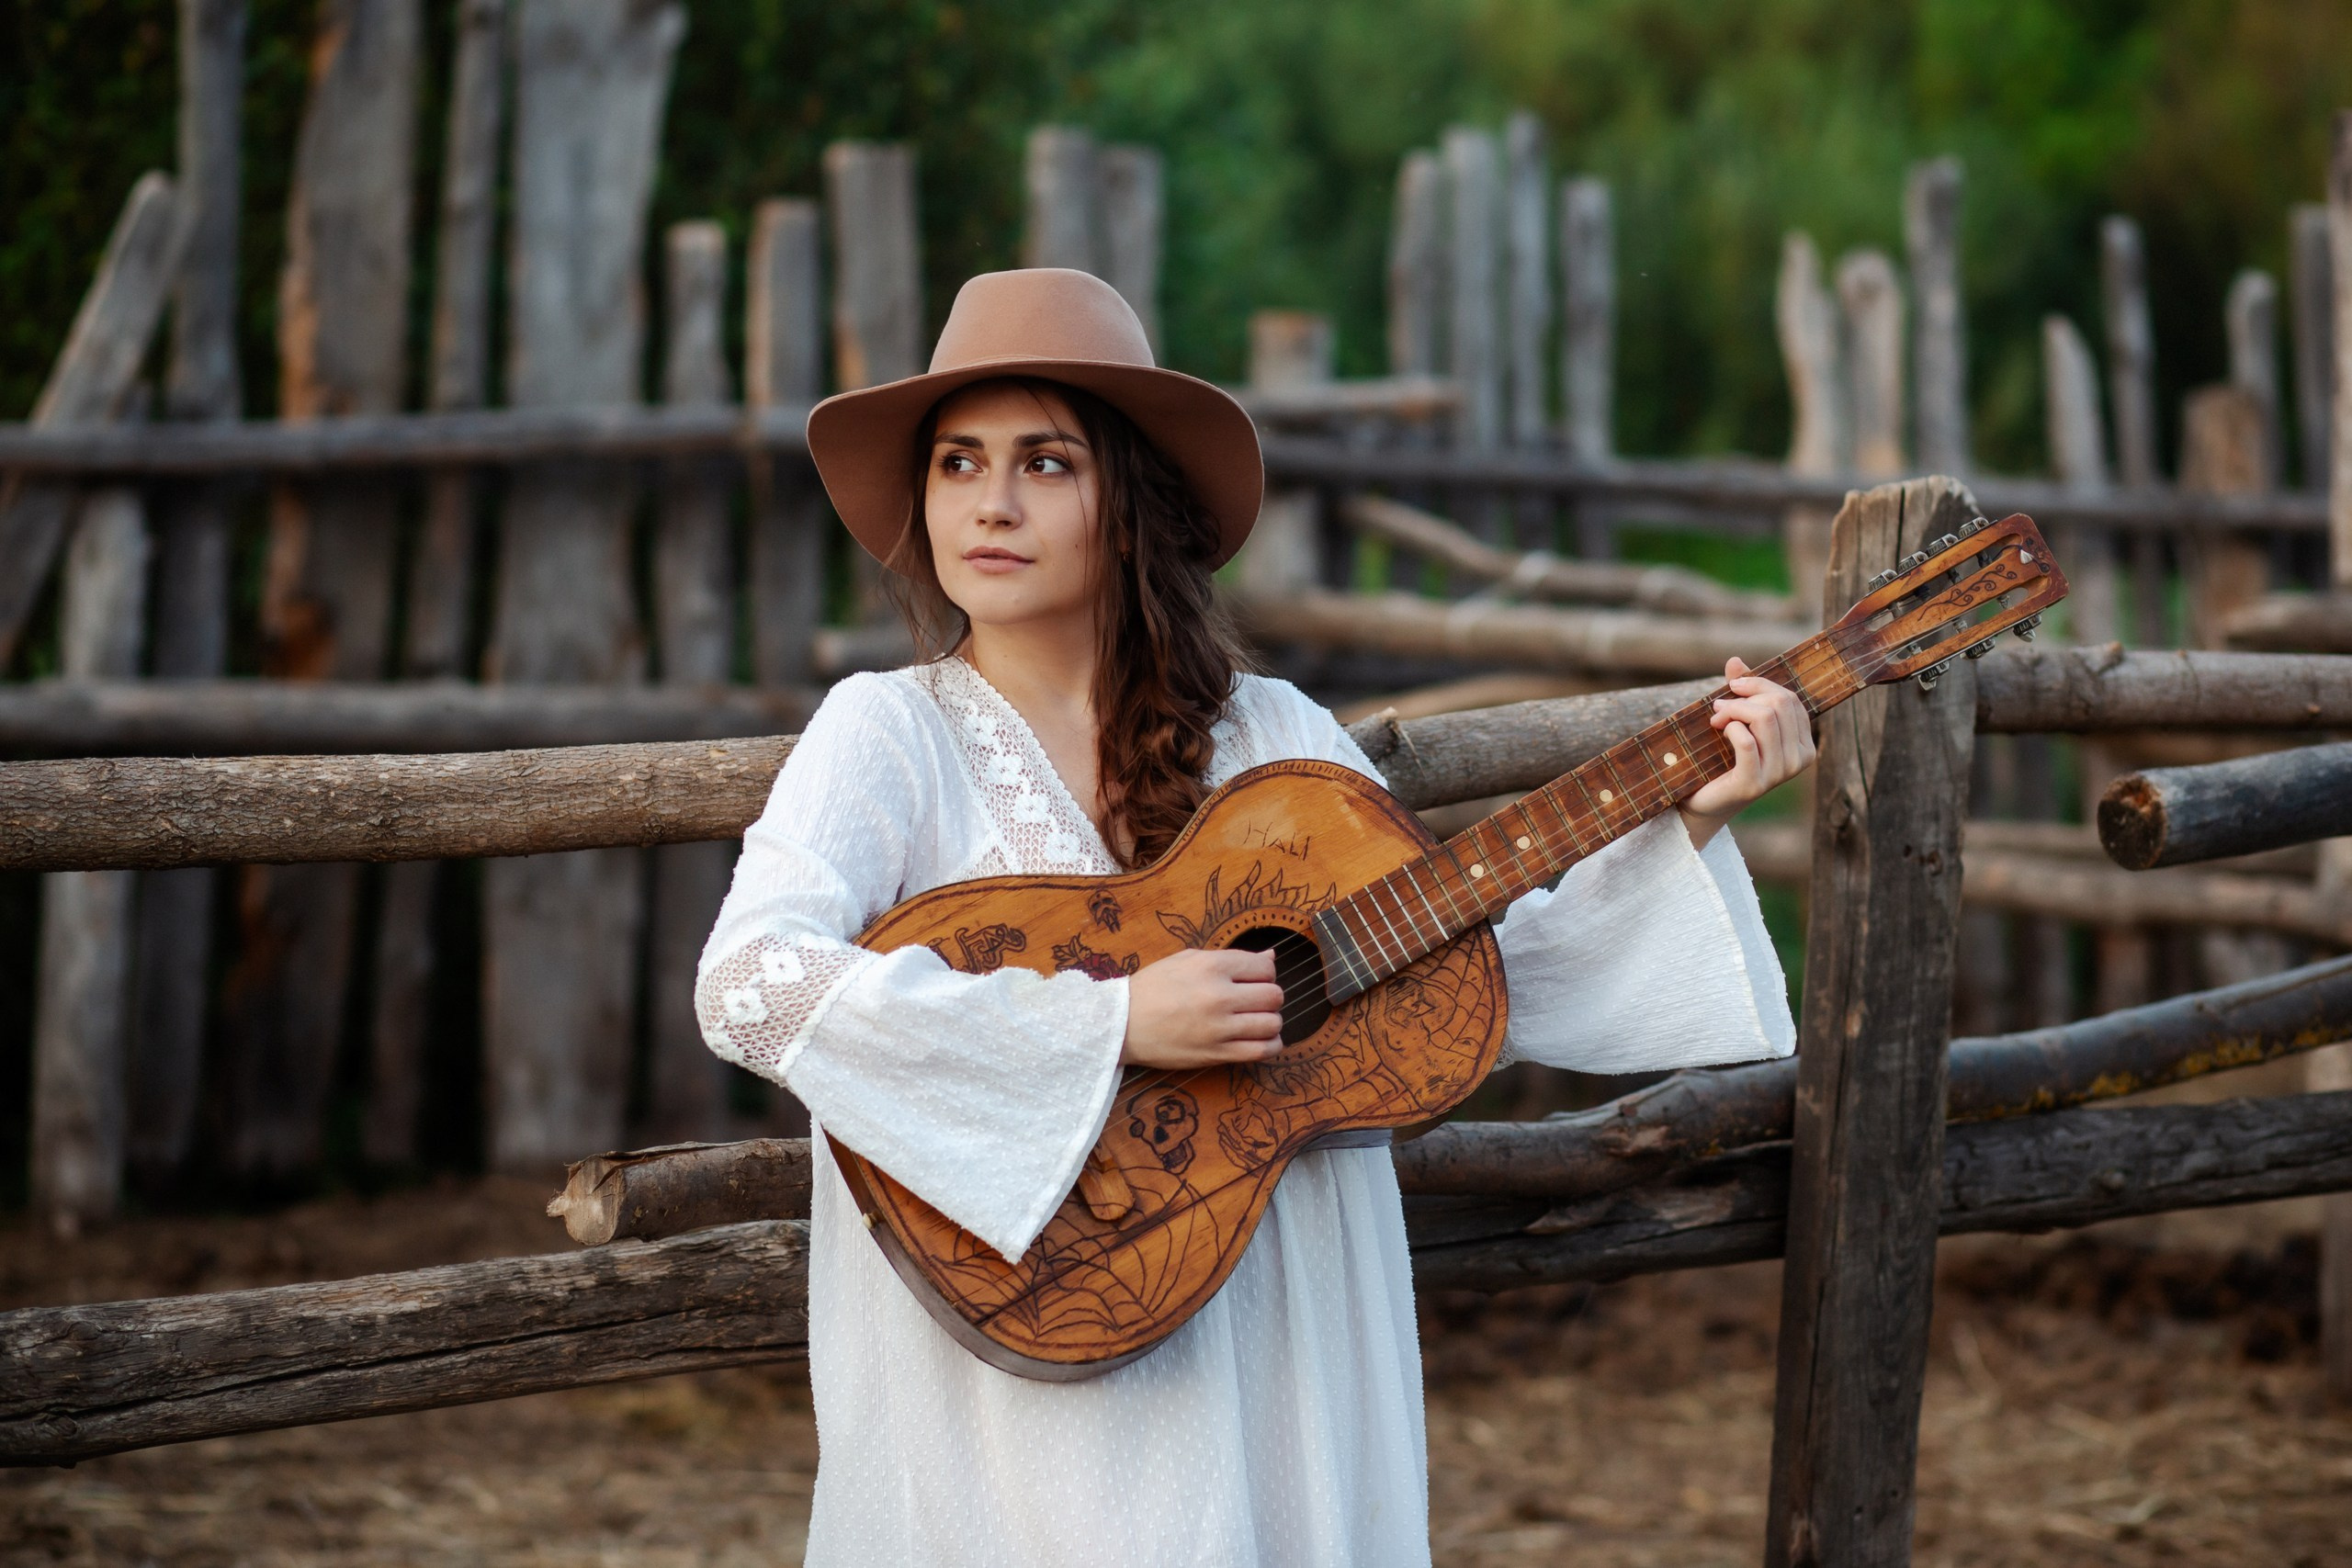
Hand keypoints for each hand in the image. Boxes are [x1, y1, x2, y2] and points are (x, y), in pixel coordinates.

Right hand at [1121, 947, 1286, 1068]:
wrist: (1122, 1024)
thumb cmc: (1153, 988)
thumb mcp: (1187, 960)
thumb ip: (1230, 958)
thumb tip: (1270, 957)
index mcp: (1212, 966)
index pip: (1265, 968)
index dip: (1264, 974)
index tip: (1252, 981)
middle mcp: (1219, 995)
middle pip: (1273, 996)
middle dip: (1269, 997)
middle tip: (1254, 1002)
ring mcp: (1219, 1027)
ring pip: (1272, 1024)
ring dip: (1270, 1021)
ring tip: (1256, 1021)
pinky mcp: (1216, 1054)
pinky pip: (1261, 1050)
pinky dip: (1270, 1045)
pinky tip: (1260, 1039)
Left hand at [1679, 656, 1816, 848]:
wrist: (1705, 800)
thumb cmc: (1724, 759)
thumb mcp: (1736, 721)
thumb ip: (1741, 692)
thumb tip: (1735, 660)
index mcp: (1804, 744)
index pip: (1790, 700)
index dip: (1760, 685)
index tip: (1732, 686)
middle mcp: (1800, 760)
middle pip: (1779, 705)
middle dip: (1745, 697)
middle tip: (1719, 705)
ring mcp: (1780, 774)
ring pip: (1764, 718)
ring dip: (1733, 710)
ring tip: (1715, 717)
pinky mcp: (1755, 783)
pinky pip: (1746, 741)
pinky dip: (1730, 728)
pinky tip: (1720, 731)